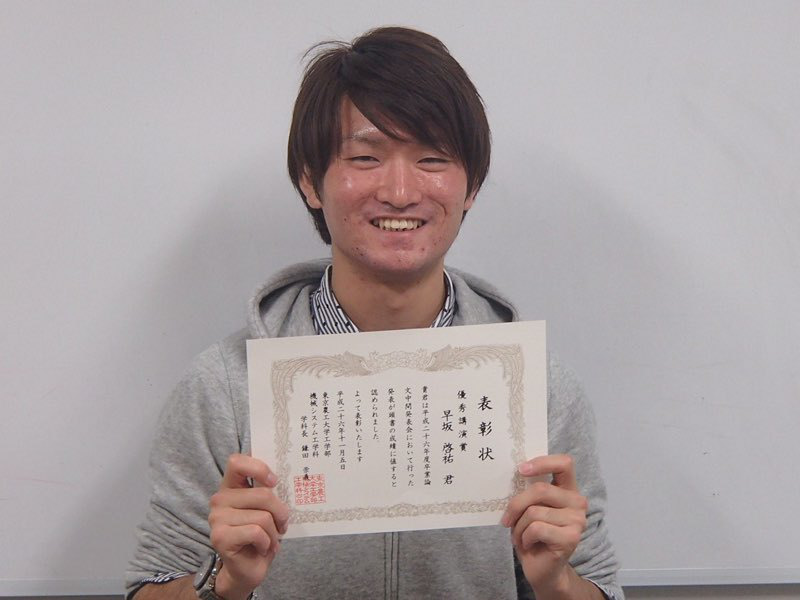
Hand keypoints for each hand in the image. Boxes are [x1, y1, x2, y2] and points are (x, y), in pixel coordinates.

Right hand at [207, 454, 289, 599]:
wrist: (247, 569)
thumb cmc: (260, 535)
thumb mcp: (266, 509)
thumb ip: (267, 491)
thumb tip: (285, 477)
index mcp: (230, 487)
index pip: (236, 462)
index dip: (258, 468)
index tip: (274, 482)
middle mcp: (219, 499)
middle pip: (263, 494)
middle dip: (280, 512)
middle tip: (281, 525)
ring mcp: (217, 518)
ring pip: (263, 516)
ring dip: (274, 532)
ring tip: (270, 540)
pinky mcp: (220, 536)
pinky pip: (256, 532)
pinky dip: (266, 542)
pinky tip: (261, 548)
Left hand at [501, 454, 587, 594]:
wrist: (542, 570)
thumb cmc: (533, 536)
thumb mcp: (529, 508)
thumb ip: (529, 491)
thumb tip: (515, 474)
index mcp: (568, 490)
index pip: (564, 463)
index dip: (543, 462)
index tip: (521, 469)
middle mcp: (577, 502)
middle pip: (540, 490)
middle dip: (516, 504)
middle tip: (506, 519)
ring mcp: (577, 520)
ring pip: (534, 512)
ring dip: (519, 527)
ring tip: (521, 536)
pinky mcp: (571, 538)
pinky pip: (536, 529)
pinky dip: (524, 537)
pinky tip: (528, 544)